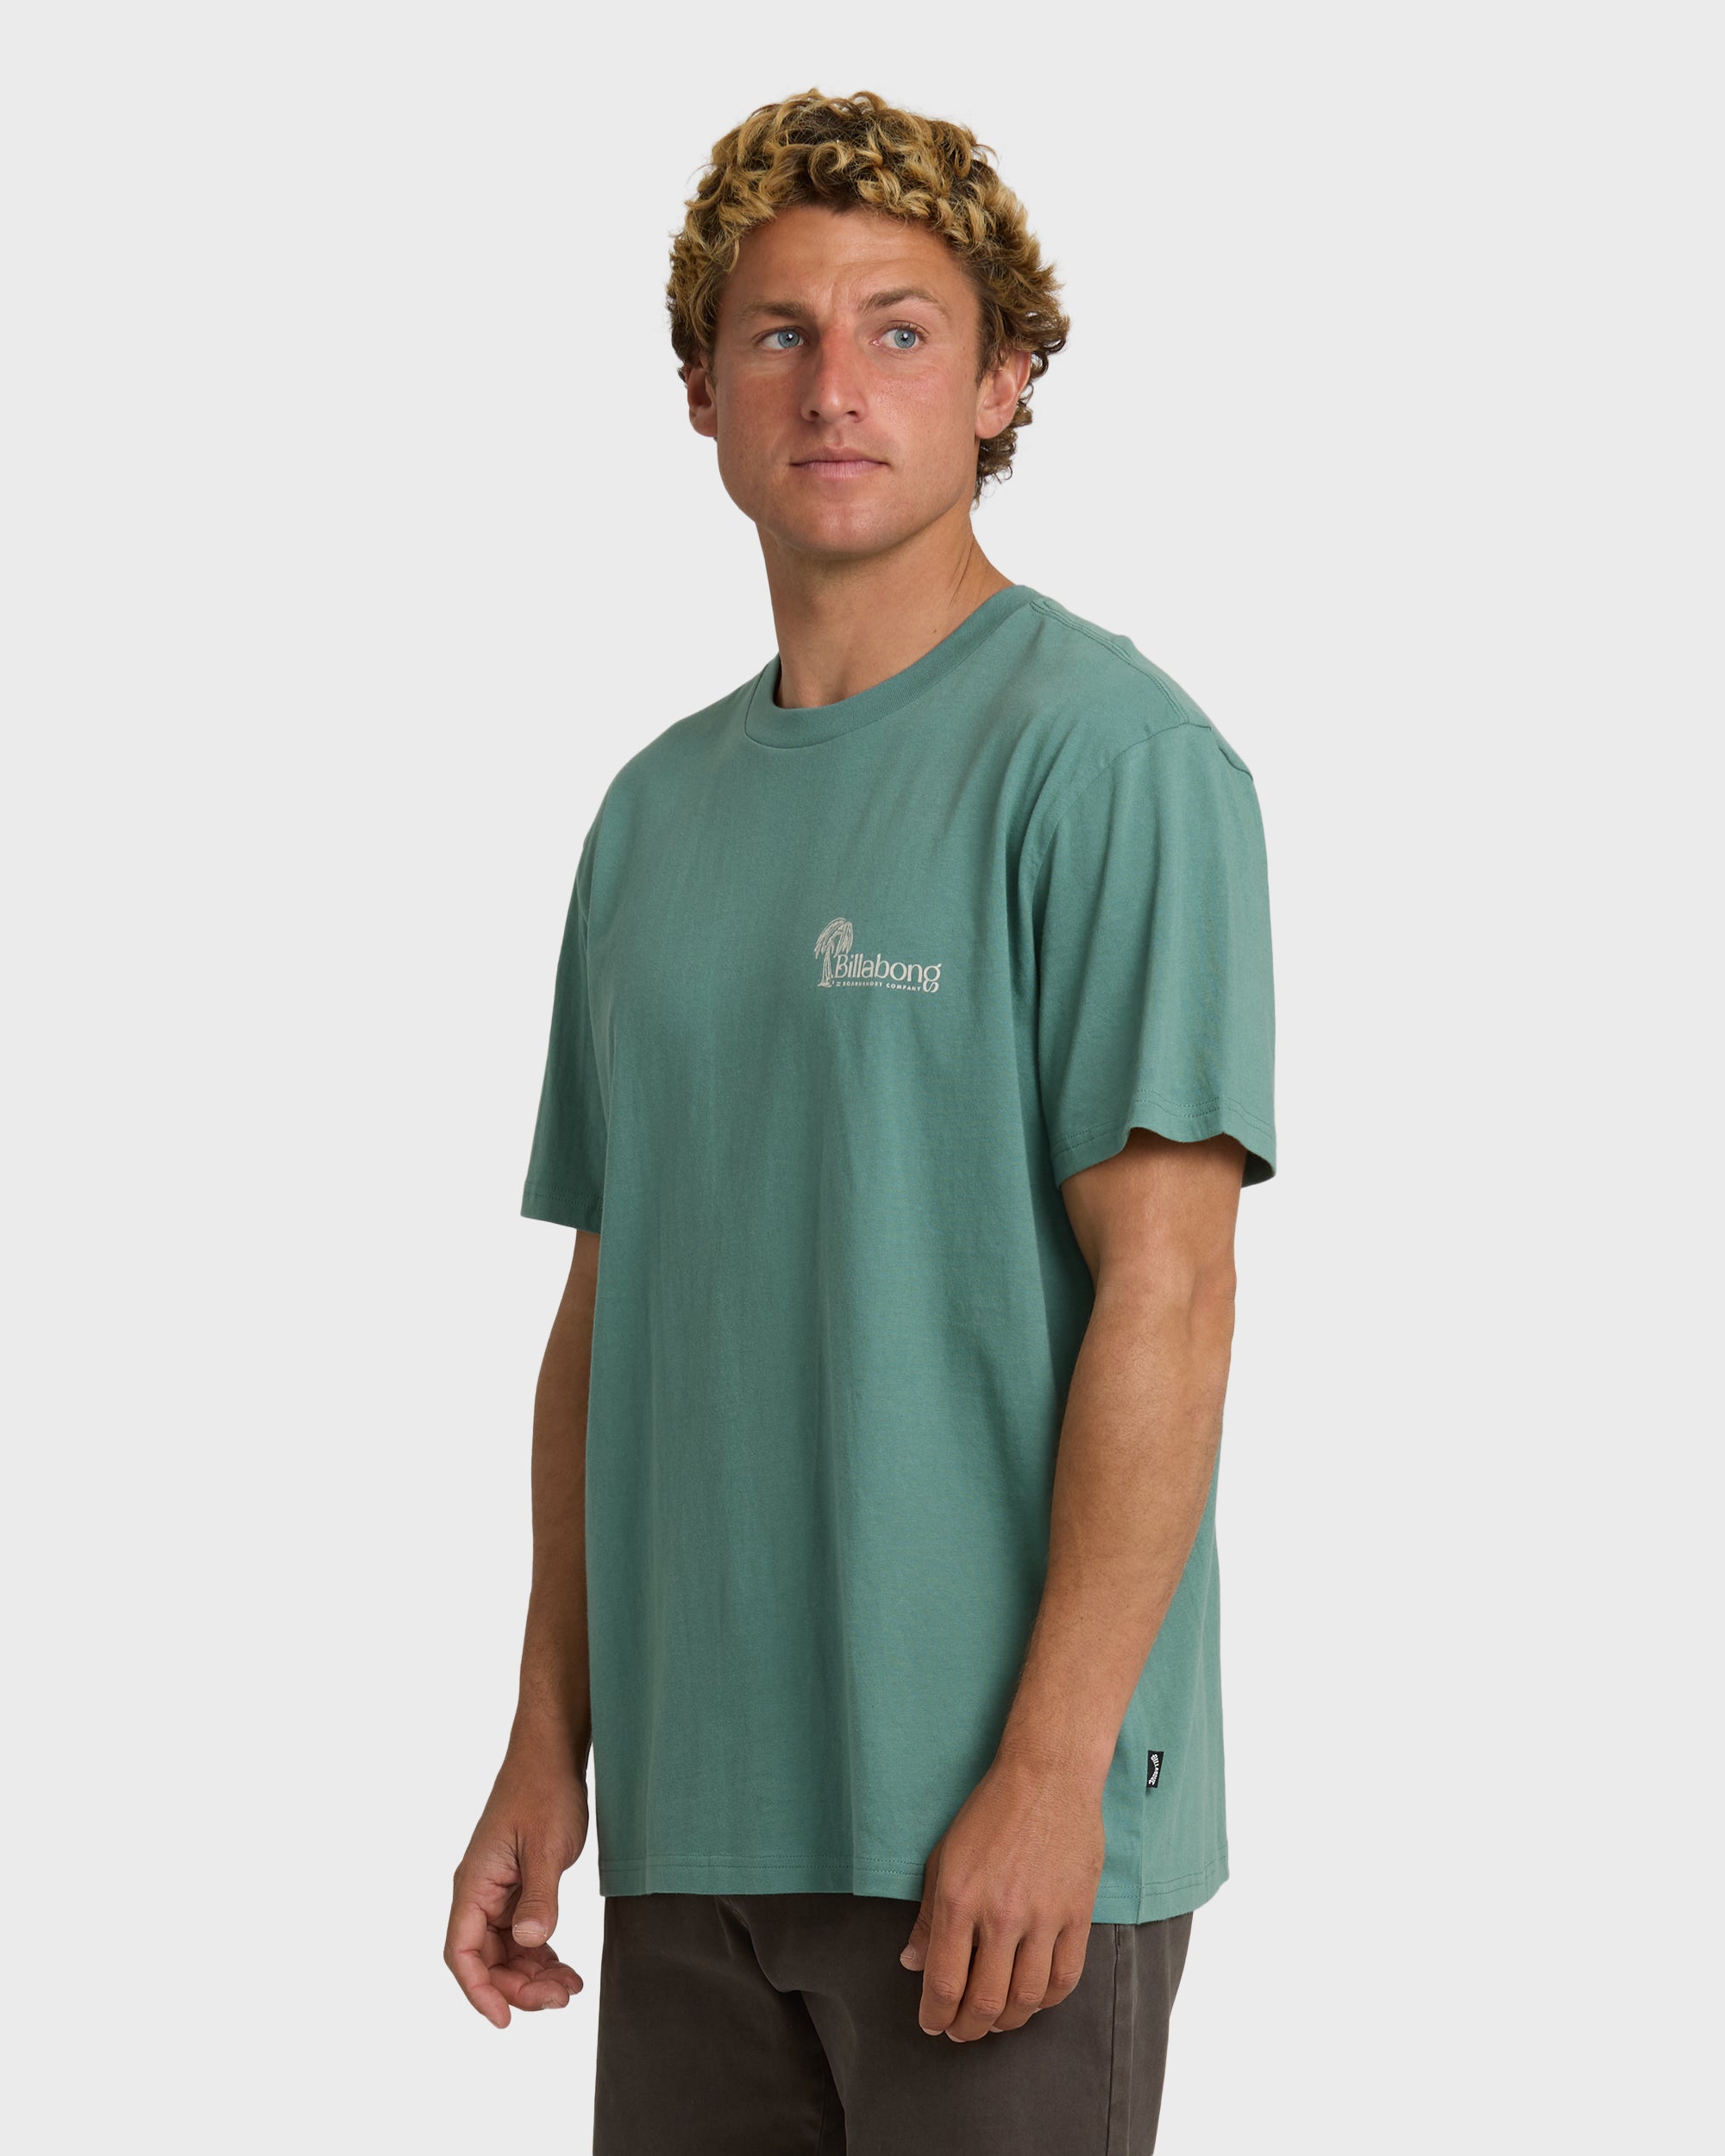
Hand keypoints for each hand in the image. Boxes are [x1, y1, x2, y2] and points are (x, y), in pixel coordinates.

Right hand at [445, 1744, 589, 2027]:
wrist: (552, 1756)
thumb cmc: (543, 1792)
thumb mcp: (547, 1847)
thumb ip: (540, 1897)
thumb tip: (530, 1942)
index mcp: (474, 1884)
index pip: (462, 1951)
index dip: (479, 1991)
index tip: (504, 2019)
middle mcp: (479, 1893)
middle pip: (487, 1959)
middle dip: (519, 1987)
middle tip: (560, 1999)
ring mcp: (498, 1893)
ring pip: (506, 1952)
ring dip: (533, 1976)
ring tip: (569, 1989)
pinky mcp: (518, 1889)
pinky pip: (522, 1936)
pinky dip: (541, 1955)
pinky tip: (566, 1968)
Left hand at [899, 1751, 1105, 2040]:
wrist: (1047, 1777)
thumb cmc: (989, 1812)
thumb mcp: (943, 1857)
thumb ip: (928, 1916)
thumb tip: (912, 1964)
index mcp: (960, 1899)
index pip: (945, 1982)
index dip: (936, 2014)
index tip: (933, 2023)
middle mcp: (1001, 1914)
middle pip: (985, 2001)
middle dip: (968, 2028)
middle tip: (961, 2031)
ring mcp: (1043, 1917)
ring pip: (1027, 1999)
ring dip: (1007, 2021)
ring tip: (995, 2020)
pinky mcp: (1077, 1914)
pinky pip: (1065, 1978)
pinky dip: (1047, 2001)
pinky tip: (1033, 1999)